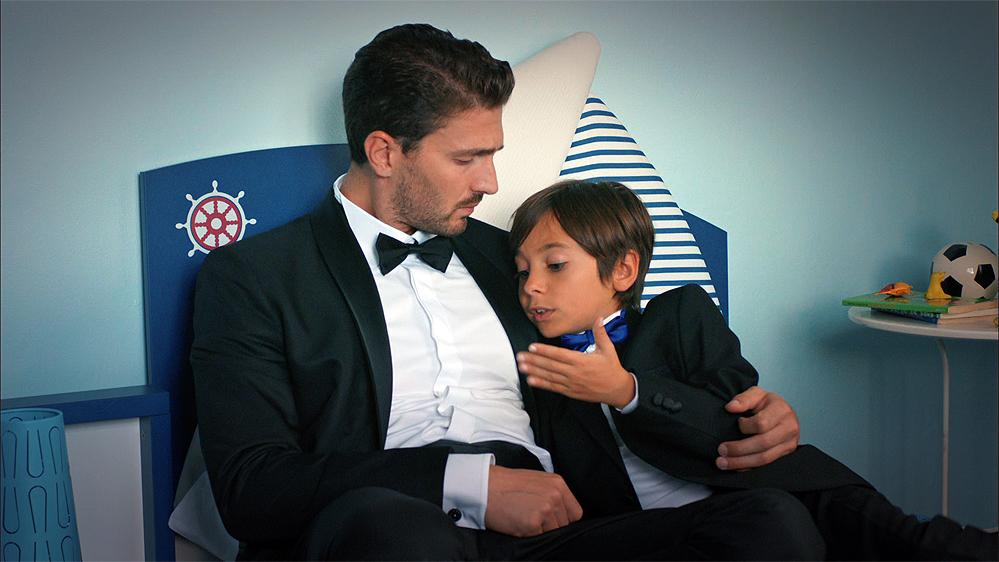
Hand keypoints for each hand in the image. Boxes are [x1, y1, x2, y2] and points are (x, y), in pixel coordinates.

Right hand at [485, 466, 582, 536]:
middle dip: (550, 525)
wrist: (484, 486)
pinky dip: (528, 534)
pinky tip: (518, 522)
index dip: (563, 518)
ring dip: (540, 530)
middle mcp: (555, 496)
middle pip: (564, 524)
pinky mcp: (534, 523)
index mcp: (558, 484)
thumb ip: (553, 493)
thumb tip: (562, 512)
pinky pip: (539, 537)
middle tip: (530, 515)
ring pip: (553, 533)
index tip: (550, 518)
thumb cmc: (506, 484)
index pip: (575, 513)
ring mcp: (546, 510)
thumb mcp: (537, 480)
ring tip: (523, 517)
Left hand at [516, 318, 635, 408]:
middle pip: (550, 366)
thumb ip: (600, 333)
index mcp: (581, 361)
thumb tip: (598, 318)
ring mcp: (571, 384)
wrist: (617, 390)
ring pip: (549, 377)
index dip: (545, 351)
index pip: (559, 355)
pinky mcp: (570, 392)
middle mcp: (574, 373)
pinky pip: (553, 387)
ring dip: (534, 371)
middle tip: (520, 356)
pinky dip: (541, 384)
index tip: (532, 347)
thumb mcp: (608, 349)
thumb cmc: (611, 369)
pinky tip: (531, 380)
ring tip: (522, 367)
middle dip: (534, 360)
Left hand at [716, 386, 798, 470]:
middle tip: (721, 450)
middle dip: (739, 449)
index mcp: (781, 410)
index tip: (736, 423)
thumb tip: (730, 407)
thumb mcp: (756, 394)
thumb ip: (743, 399)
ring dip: (741, 462)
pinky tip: (735, 466)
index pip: (762, 423)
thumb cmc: (768, 403)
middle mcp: (789, 427)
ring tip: (723, 463)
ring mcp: (789, 443)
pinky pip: (766, 464)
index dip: (745, 426)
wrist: (783, 412)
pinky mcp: (786, 453)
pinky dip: (749, 467)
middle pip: (763, 443)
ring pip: (764, 458)